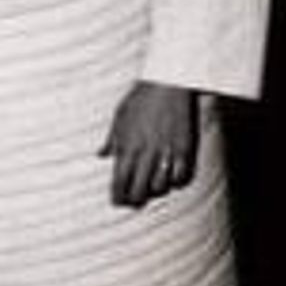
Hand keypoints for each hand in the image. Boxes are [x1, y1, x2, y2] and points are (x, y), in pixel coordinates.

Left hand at [99, 82, 197, 208]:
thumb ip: (110, 140)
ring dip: (155, 191)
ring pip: (160, 187)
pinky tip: (171, 179)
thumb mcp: (119, 116)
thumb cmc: (141, 98)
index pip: (119, 181)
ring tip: (151, 189)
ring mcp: (166, 152)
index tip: (116, 202)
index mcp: (126, 146)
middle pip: (138, 190)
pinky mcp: (185, 150)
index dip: (117, 196)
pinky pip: (181, 177)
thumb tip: (100, 155)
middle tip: (133, 202)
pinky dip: (176, 182)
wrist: (168, 84)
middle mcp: (145, 153)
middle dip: (134, 200)